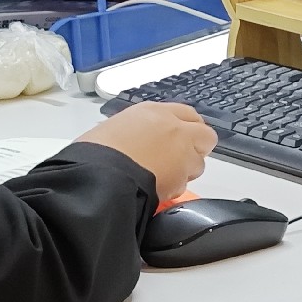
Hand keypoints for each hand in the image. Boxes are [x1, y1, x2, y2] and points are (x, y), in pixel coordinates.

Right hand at [77, 103, 217, 201]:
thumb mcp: (114, 128)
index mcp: (154, 112)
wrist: (100, 176)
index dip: (186, 128)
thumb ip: (137, 130)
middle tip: (179, 158)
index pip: (187, 115)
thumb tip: (138, 141)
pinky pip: (185, 184)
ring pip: (199, 163)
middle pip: (205, 135)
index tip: (181, 138)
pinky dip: (175, 188)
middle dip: (197, 147)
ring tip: (163, 177)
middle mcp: (174, 128)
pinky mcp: (182, 178)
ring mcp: (182, 153)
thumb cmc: (96, 153)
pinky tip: (157, 189)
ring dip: (186, 170)